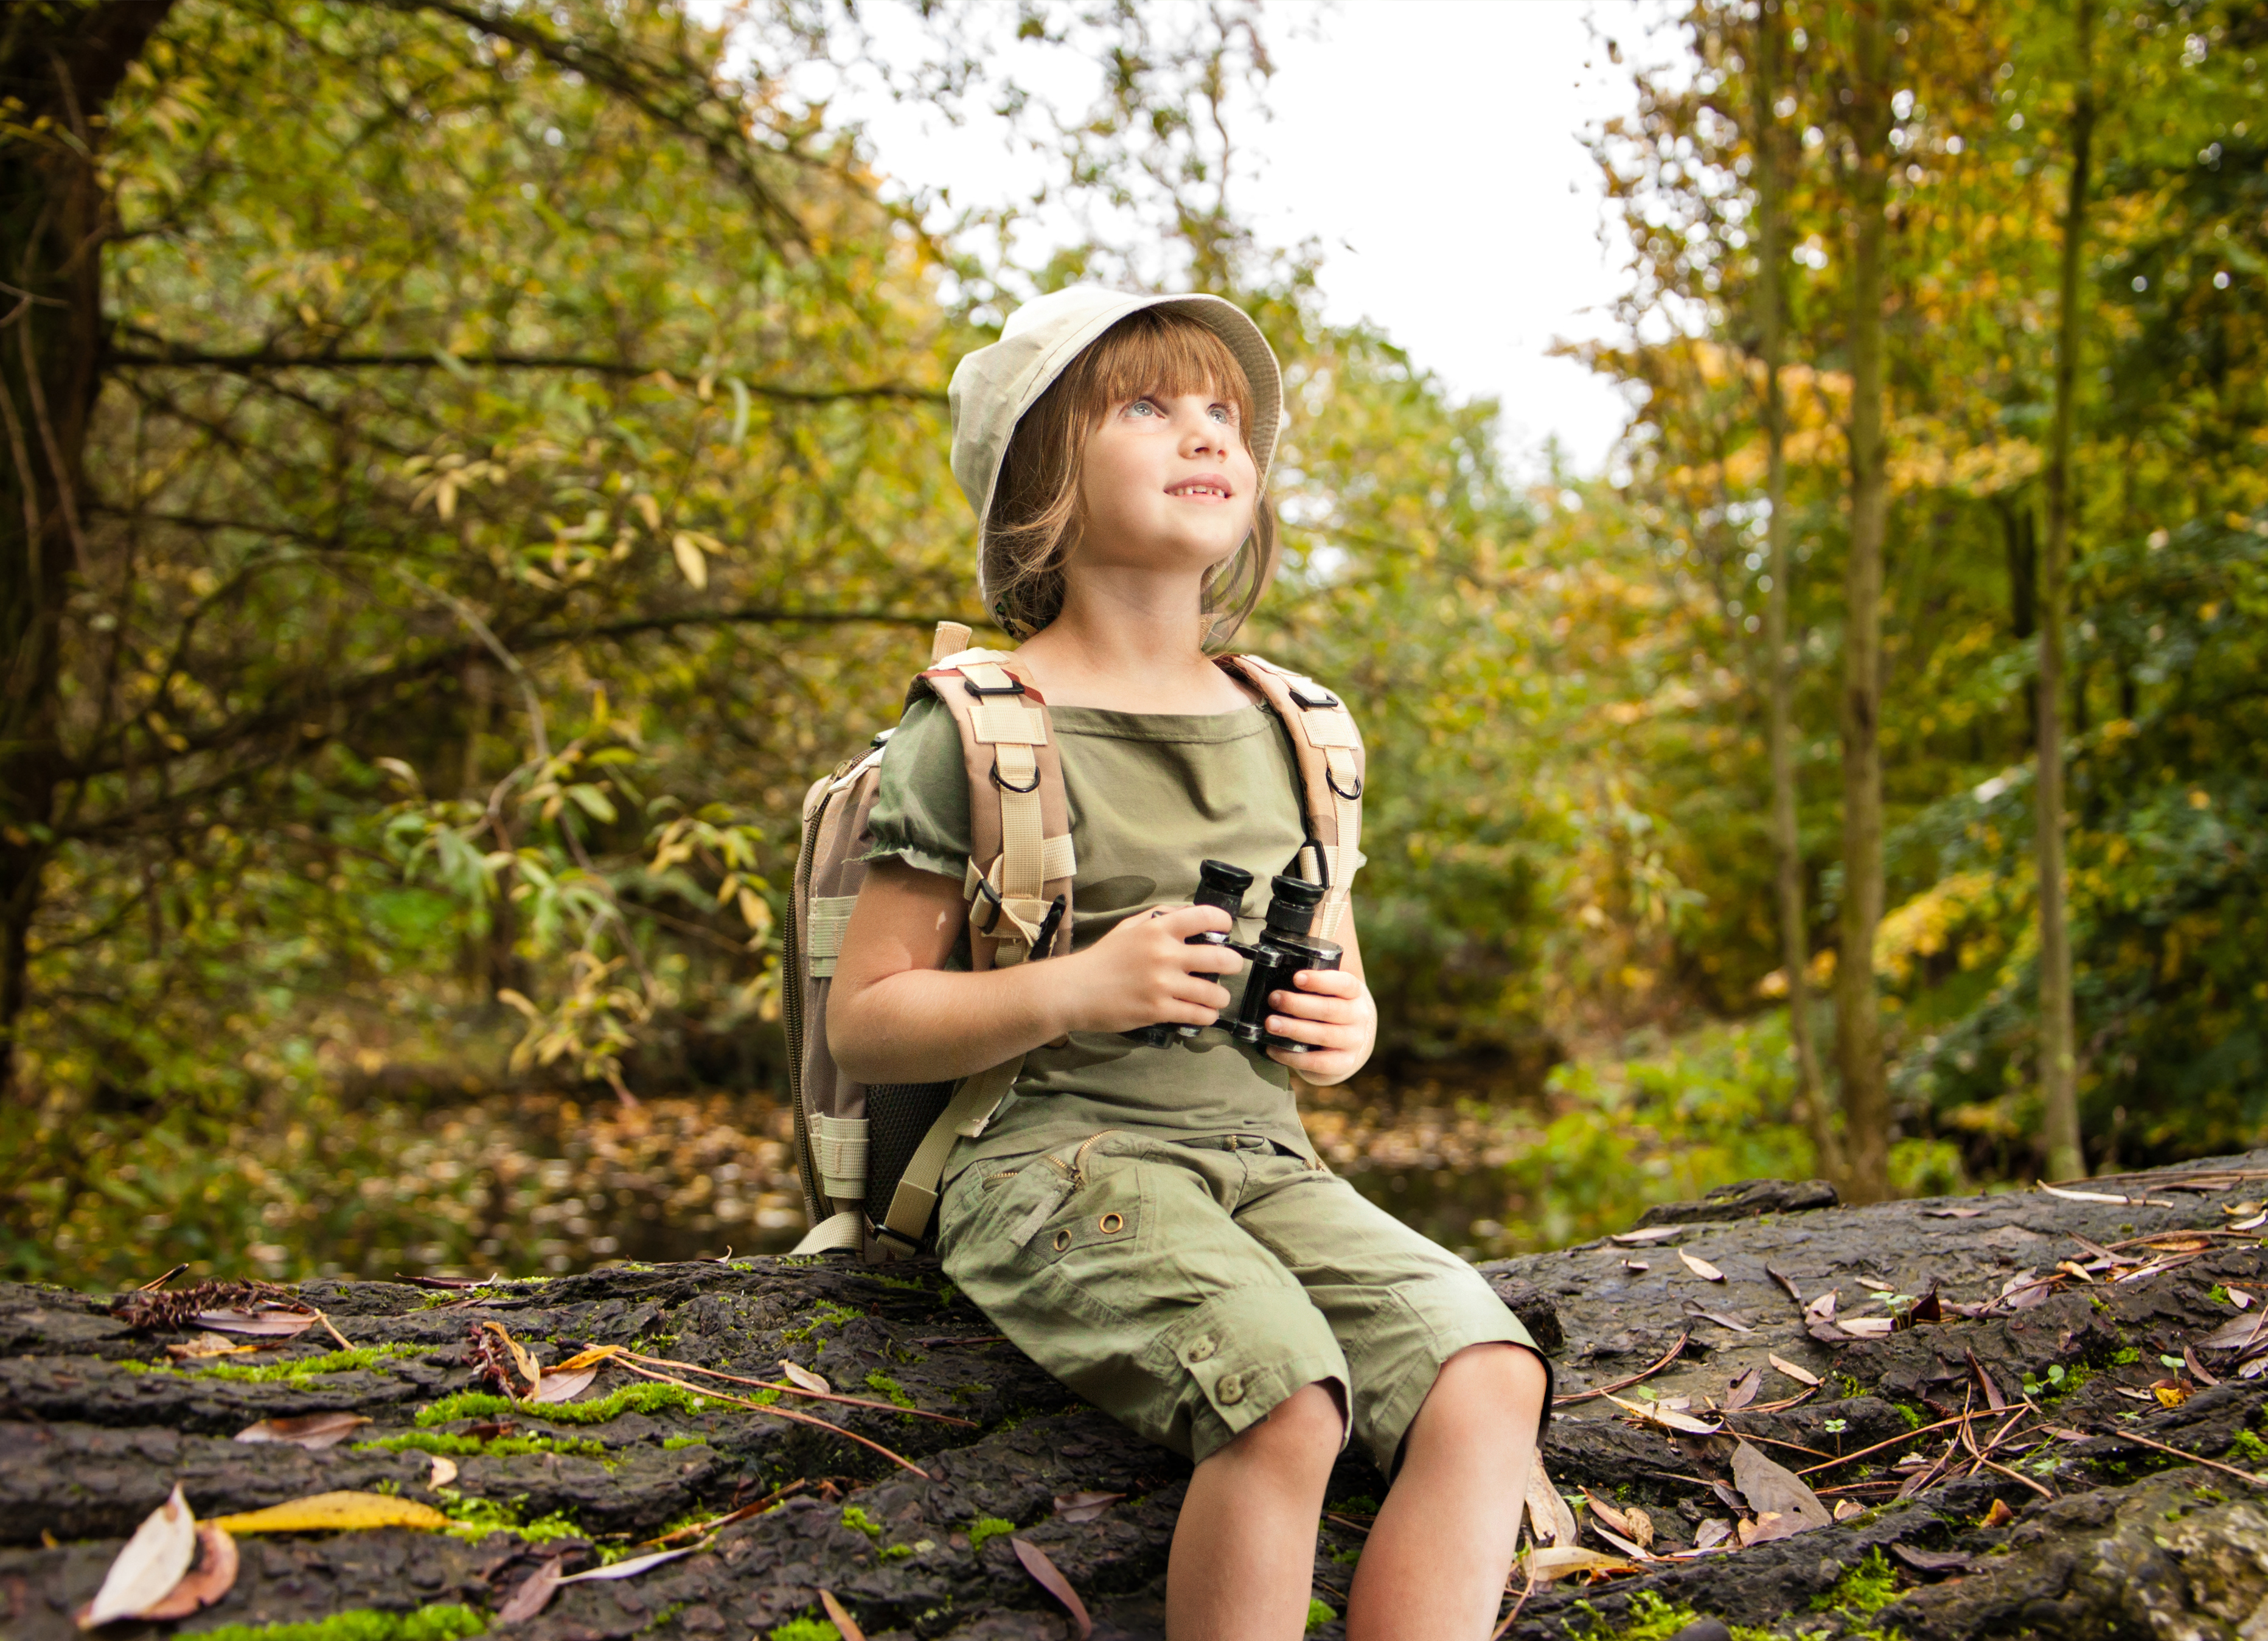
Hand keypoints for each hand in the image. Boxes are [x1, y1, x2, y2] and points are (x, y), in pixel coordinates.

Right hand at [1060, 904, 1241, 1035]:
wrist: (1075, 989)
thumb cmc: (1103, 958)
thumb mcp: (1128, 927)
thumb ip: (1158, 917)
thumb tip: (1187, 914)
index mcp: (1157, 929)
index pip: (1203, 917)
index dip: (1223, 921)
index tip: (1226, 928)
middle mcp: (1164, 954)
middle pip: (1221, 958)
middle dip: (1234, 963)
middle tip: (1232, 966)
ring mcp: (1162, 985)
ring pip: (1214, 993)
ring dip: (1220, 996)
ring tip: (1217, 997)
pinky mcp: (1158, 1010)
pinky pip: (1197, 1015)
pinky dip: (1207, 1015)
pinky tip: (1204, 1012)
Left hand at [1262, 968, 1374, 1085]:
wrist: (1351, 1043)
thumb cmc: (1330, 1010)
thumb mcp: (1331, 993)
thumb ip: (1313, 983)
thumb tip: (1281, 970)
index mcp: (1355, 993)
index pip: (1343, 984)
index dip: (1320, 981)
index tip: (1296, 978)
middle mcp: (1358, 1017)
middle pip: (1329, 1009)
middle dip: (1297, 1004)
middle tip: (1274, 999)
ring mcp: (1353, 1042)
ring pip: (1323, 1035)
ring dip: (1293, 1029)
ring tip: (1270, 1023)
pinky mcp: (1343, 1064)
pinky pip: (1317, 1062)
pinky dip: (1293, 1057)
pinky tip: (1273, 1049)